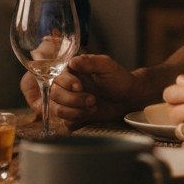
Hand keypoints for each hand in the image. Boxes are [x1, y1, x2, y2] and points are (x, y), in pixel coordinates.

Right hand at [21, 55, 137, 127]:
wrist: (129, 99)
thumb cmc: (119, 80)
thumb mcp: (107, 66)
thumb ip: (91, 61)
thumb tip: (72, 62)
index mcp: (72, 72)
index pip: (58, 77)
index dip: (66, 83)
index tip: (79, 86)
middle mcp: (67, 87)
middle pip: (55, 94)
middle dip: (73, 99)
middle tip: (93, 99)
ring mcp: (70, 102)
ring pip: (57, 109)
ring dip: (75, 111)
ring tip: (93, 107)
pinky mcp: (74, 116)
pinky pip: (65, 122)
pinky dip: (76, 120)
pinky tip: (90, 114)